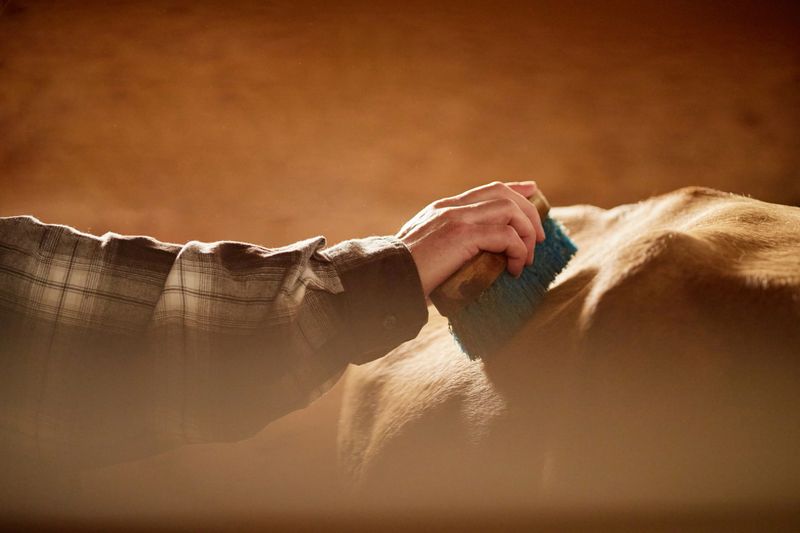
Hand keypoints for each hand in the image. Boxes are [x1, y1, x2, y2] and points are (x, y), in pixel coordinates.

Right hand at [397, 181, 546, 296]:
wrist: (387, 279)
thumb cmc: (406, 276)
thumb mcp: (428, 252)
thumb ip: (449, 248)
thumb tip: (474, 262)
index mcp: (443, 209)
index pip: (488, 189)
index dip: (516, 189)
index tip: (533, 192)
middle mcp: (451, 207)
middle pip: (504, 194)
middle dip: (530, 213)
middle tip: (539, 239)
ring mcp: (457, 218)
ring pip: (510, 211)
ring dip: (527, 235)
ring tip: (525, 260)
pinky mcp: (462, 235)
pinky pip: (506, 235)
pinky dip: (517, 251)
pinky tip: (513, 269)